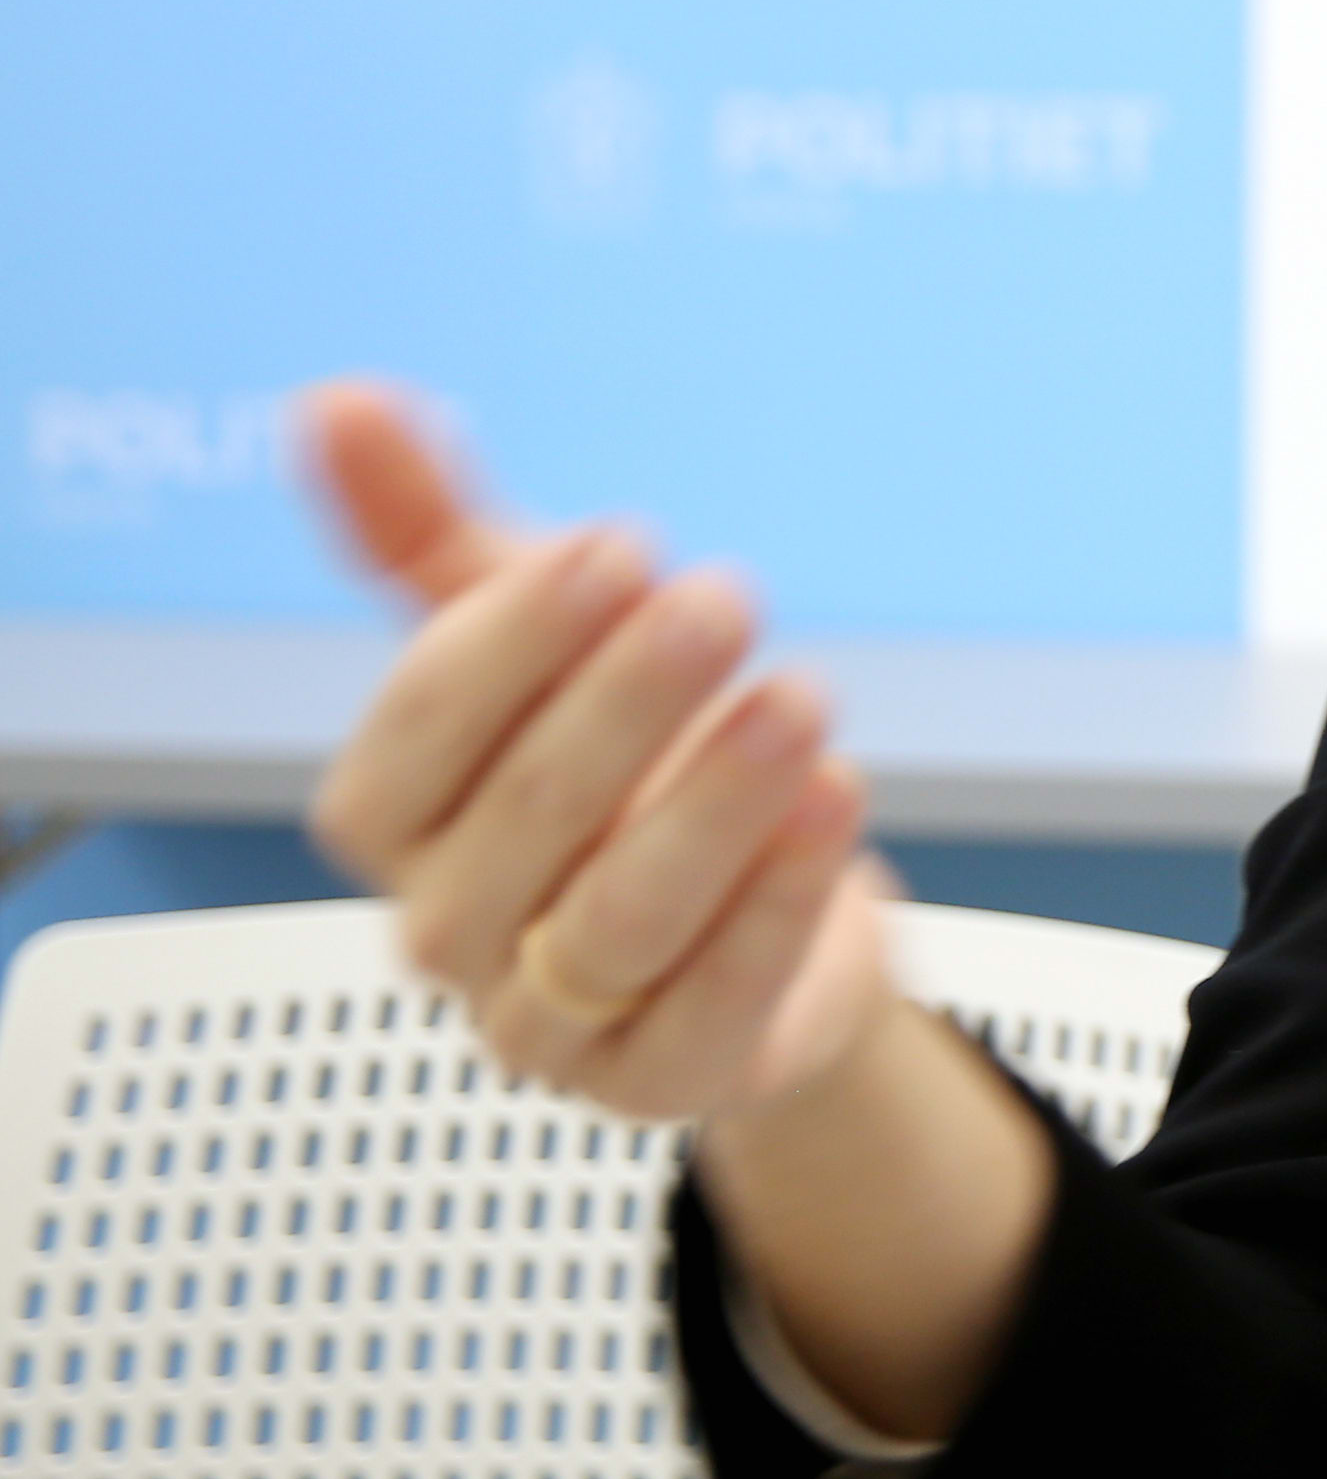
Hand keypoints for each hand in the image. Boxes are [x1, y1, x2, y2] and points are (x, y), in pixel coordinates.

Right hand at [295, 380, 893, 1123]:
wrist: (759, 911)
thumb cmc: (620, 764)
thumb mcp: (536, 639)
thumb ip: (427, 533)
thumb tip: (338, 400)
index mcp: (395, 820)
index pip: (419, 734)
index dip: (511, 641)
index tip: (618, 544)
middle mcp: (451, 928)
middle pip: (525, 820)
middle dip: (627, 703)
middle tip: (723, 596)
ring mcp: (551, 1021)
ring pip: (621, 919)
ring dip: (715, 805)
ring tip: (803, 699)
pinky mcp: (666, 1078)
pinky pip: (716, 999)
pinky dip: (780, 901)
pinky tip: (838, 802)